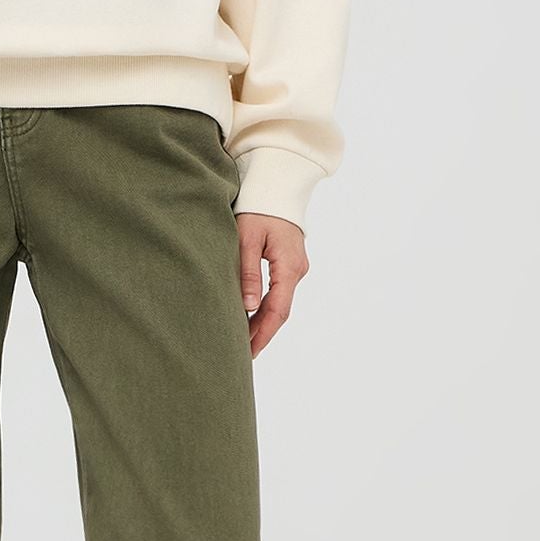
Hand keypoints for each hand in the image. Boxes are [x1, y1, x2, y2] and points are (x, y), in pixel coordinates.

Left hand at [236, 213, 307, 356]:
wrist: (277, 185)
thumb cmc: (258, 208)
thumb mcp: (246, 239)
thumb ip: (247, 273)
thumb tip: (247, 307)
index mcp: (289, 266)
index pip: (277, 310)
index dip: (262, 333)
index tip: (248, 352)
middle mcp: (297, 270)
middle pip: (280, 311)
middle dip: (262, 334)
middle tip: (243, 355)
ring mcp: (295, 267)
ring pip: (280, 303)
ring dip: (263, 322)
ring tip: (243, 342)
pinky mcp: (289, 263)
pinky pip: (279, 292)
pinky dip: (265, 308)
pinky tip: (251, 318)